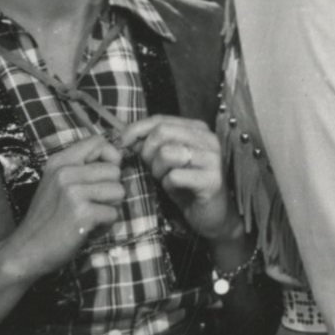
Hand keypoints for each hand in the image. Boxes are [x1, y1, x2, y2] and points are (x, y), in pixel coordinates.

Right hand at [0, 129, 125, 281]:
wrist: (26, 250)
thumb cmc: (47, 219)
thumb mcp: (57, 184)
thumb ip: (81, 169)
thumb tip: (118, 159)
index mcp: (59, 162)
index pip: (99, 142)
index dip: (111, 158)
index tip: (104, 176)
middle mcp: (65, 172)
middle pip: (115, 170)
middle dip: (111, 190)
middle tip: (92, 205)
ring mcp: (73, 192)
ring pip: (118, 191)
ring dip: (109, 209)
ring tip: (90, 217)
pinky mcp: (81, 214)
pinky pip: (113, 214)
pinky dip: (104, 226)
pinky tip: (87, 230)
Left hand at [122, 114, 237, 245]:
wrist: (212, 214)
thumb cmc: (187, 186)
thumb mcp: (166, 161)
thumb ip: (150, 145)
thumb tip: (126, 136)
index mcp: (198, 129)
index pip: (161, 119)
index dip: (137, 129)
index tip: (121, 142)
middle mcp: (208, 139)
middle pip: (163, 132)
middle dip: (147, 150)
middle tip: (149, 166)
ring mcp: (212, 159)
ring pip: (167, 152)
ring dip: (158, 169)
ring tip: (165, 178)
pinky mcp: (211, 180)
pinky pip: (174, 176)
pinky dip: (168, 184)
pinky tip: (176, 189)